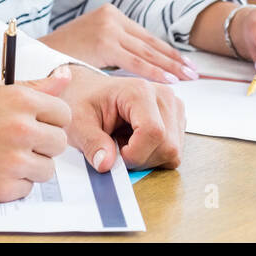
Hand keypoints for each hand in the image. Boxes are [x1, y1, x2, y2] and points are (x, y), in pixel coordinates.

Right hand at [0, 69, 71, 202]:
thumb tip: (67, 76)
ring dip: (29, 167)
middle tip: (16, 143)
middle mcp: (21, 129)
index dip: (50, 121)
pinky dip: (12, 185)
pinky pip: (26, 189)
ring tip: (1, 158)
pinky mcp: (3, 189)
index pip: (64, 114)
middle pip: (59, 143)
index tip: (36, 124)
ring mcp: (13, 161)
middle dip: (42, 145)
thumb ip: (33, 87)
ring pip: (46, 169)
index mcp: (20, 101)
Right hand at [40, 3, 197, 82]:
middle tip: (194, 72)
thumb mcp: (92, 47)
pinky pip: (134, 60)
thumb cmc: (63, 58)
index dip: (167, 52)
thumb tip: (137, 67)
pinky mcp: (104, 42)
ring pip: (146, 51)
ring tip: (187, 77)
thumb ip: (113, 51)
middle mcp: (112, 18)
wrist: (37, 56)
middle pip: (150, 42)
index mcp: (111, 16)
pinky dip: (153, 70)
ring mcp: (108, 28)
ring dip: (169, 66)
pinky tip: (168, 79)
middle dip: (174, 59)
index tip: (185, 65)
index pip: (146, 37)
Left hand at [58, 67, 184, 171]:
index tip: (115, 154)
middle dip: (140, 159)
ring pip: (173, 152)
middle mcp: (163, 96)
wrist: (89, 91)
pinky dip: (154, 154)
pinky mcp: (177, 119)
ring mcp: (173, 107)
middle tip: (117, 148)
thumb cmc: (84, 101)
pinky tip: (137, 140)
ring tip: (125, 140)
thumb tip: (106, 164)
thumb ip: (91, 143)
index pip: (153, 132)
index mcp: (139, 91)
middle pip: (167, 146)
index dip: (135, 154)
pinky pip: (174, 151)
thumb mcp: (78, 122)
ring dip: (147, 157)